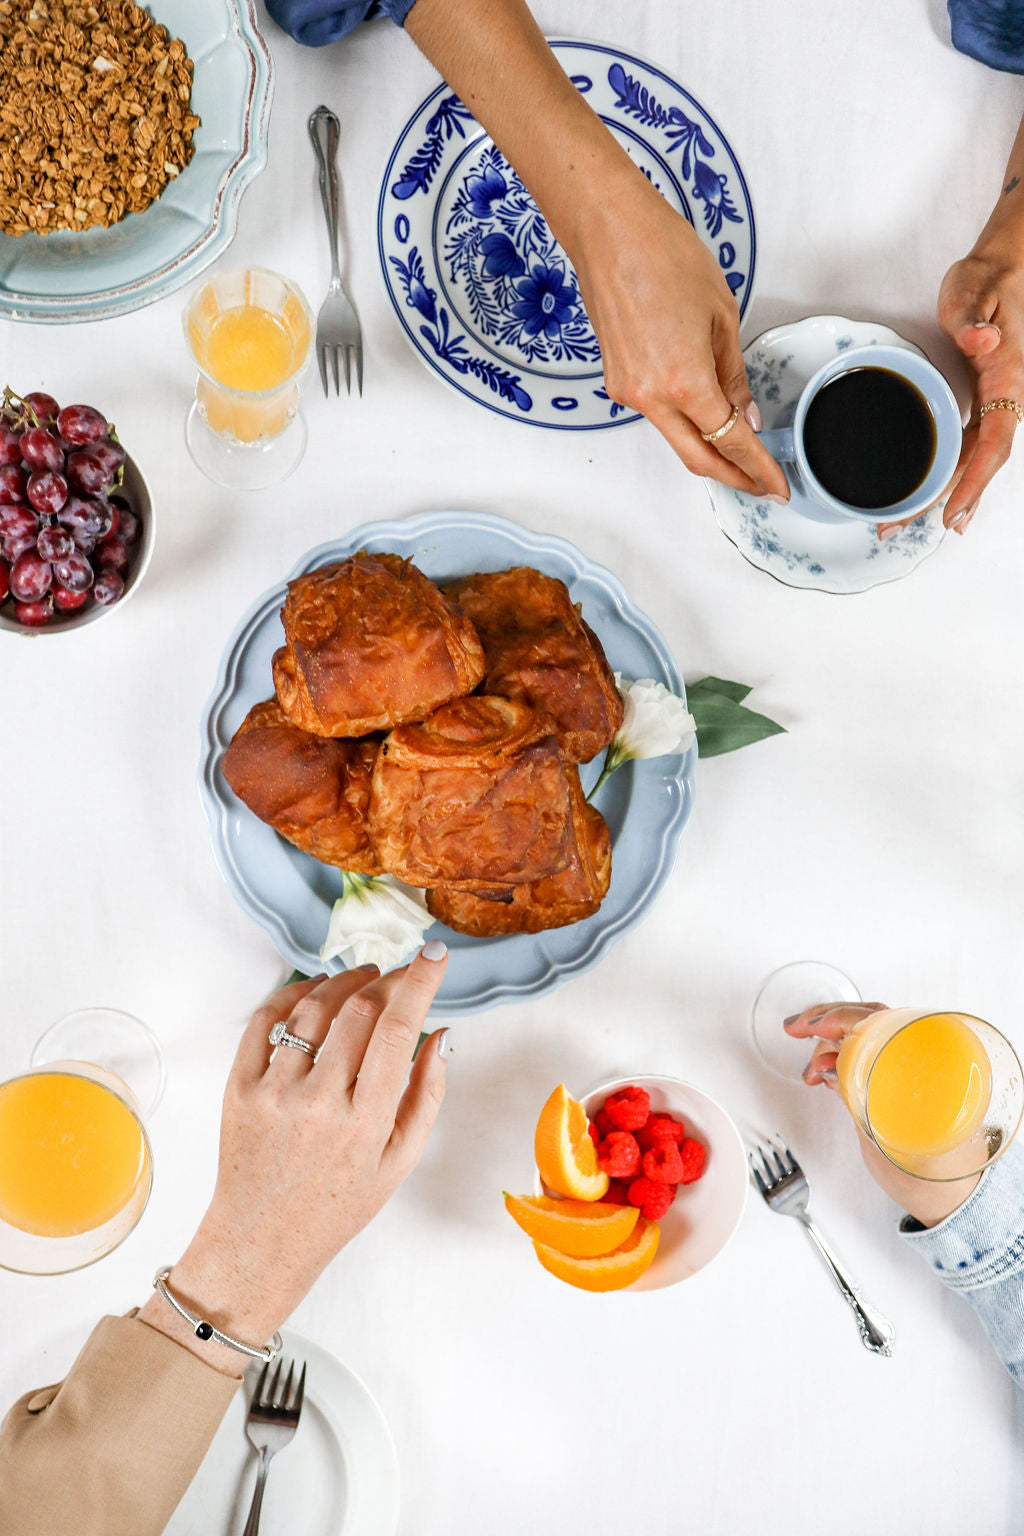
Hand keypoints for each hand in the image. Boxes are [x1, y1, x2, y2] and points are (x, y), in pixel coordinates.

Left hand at [139, 948, 449, 1371]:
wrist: (261, 1242)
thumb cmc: (337, 1206)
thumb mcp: (399, 1162)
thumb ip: (427, 1096)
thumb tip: (441, 1033)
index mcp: (365, 1123)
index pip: (398, 1030)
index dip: (420, 982)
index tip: (434, 956)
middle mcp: (318, 1103)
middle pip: (358, 1010)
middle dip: (386, 980)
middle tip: (399, 975)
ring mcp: (273, 1093)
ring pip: (312, 1008)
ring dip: (343, 981)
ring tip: (362, 977)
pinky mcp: (238, 1088)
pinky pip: (264, 1021)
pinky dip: (292, 993)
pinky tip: (314, 990)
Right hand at [570, 176, 789, 500]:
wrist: (608, 232)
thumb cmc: (664, 256)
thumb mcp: (721, 315)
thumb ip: (734, 375)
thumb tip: (745, 415)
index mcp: (685, 382)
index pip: (730, 441)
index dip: (758, 468)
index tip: (777, 485)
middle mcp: (651, 397)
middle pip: (698, 458)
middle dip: (733, 478)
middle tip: (761, 486)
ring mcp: (629, 392)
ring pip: (676, 438)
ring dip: (708, 449)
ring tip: (740, 450)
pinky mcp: (617, 381)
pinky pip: (657, 413)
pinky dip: (684, 421)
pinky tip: (704, 414)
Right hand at [784, 1001, 981, 1226]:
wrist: (950, 1203)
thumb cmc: (930, 1178)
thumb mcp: (881, 1141)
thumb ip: (855, 1097)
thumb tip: (828, 1067)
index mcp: (933, 1069)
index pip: (882, 1022)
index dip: (841, 1018)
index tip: (812, 1026)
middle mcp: (928, 1062)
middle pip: (873, 1019)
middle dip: (829, 1021)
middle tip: (796, 1027)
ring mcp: (916, 1070)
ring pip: (869, 1034)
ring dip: (833, 1042)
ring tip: (810, 1068)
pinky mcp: (904, 1082)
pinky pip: (872, 1054)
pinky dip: (844, 1055)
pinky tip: (826, 1068)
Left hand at [881, 246, 1023, 539]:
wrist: (1002, 269)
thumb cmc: (989, 280)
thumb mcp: (974, 292)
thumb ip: (973, 319)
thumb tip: (980, 342)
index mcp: (1008, 381)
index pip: (994, 445)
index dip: (973, 483)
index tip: (951, 513)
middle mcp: (1005, 400)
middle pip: (977, 466)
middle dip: (943, 503)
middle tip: (895, 530)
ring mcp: (992, 404)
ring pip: (970, 462)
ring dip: (939, 495)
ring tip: (897, 524)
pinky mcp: (980, 402)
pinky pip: (966, 448)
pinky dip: (948, 474)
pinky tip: (928, 496)